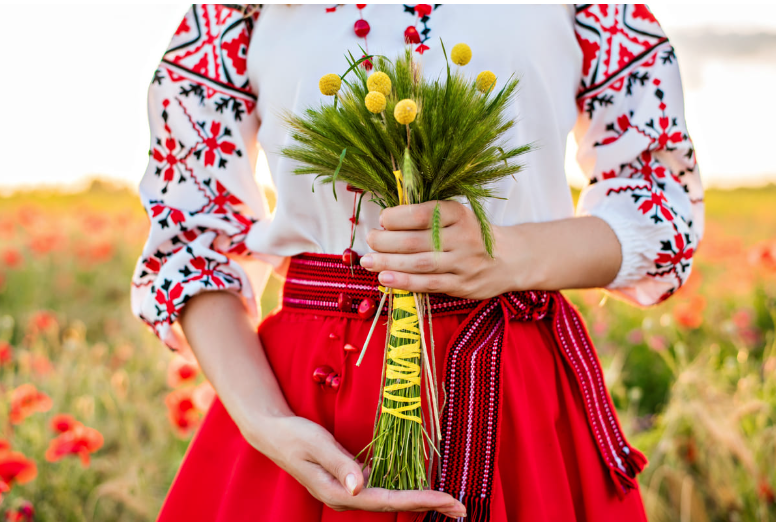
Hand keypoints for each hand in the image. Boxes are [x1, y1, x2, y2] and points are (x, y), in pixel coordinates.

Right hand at [249, 415, 466, 517]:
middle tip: (461, 508)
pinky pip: (382, 489)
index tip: (446, 499)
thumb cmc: (294, 435)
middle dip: (429, 505)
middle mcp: (346, 497)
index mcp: (339, 492)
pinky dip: (404, 491)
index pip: (388, 500)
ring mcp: (348, 491)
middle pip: (395, 504)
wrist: (273, 433)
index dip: (419, 500)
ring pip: (391, 499)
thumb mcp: (316, 444)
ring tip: (450, 503)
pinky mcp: (349, 482)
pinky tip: (420, 490)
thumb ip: (340, 464)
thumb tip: (361, 486)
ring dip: (420, 500)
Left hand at [361, 200, 526, 298]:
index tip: (382, 219)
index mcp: (459, 214)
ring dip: (389, 263)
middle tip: (370, 240)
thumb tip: (386, 221)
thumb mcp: (457, 216)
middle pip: (417, 240)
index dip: (398, 217)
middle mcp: (463, 237)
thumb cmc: (472, 234)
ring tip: (368, 261)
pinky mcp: (462, 285)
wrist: (511, 258)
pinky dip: (404, 282)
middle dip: (386, 241)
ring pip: (420, 264)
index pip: (423, 214)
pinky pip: (428, 284)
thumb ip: (427, 217)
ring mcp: (463, 263)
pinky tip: (385, 279)